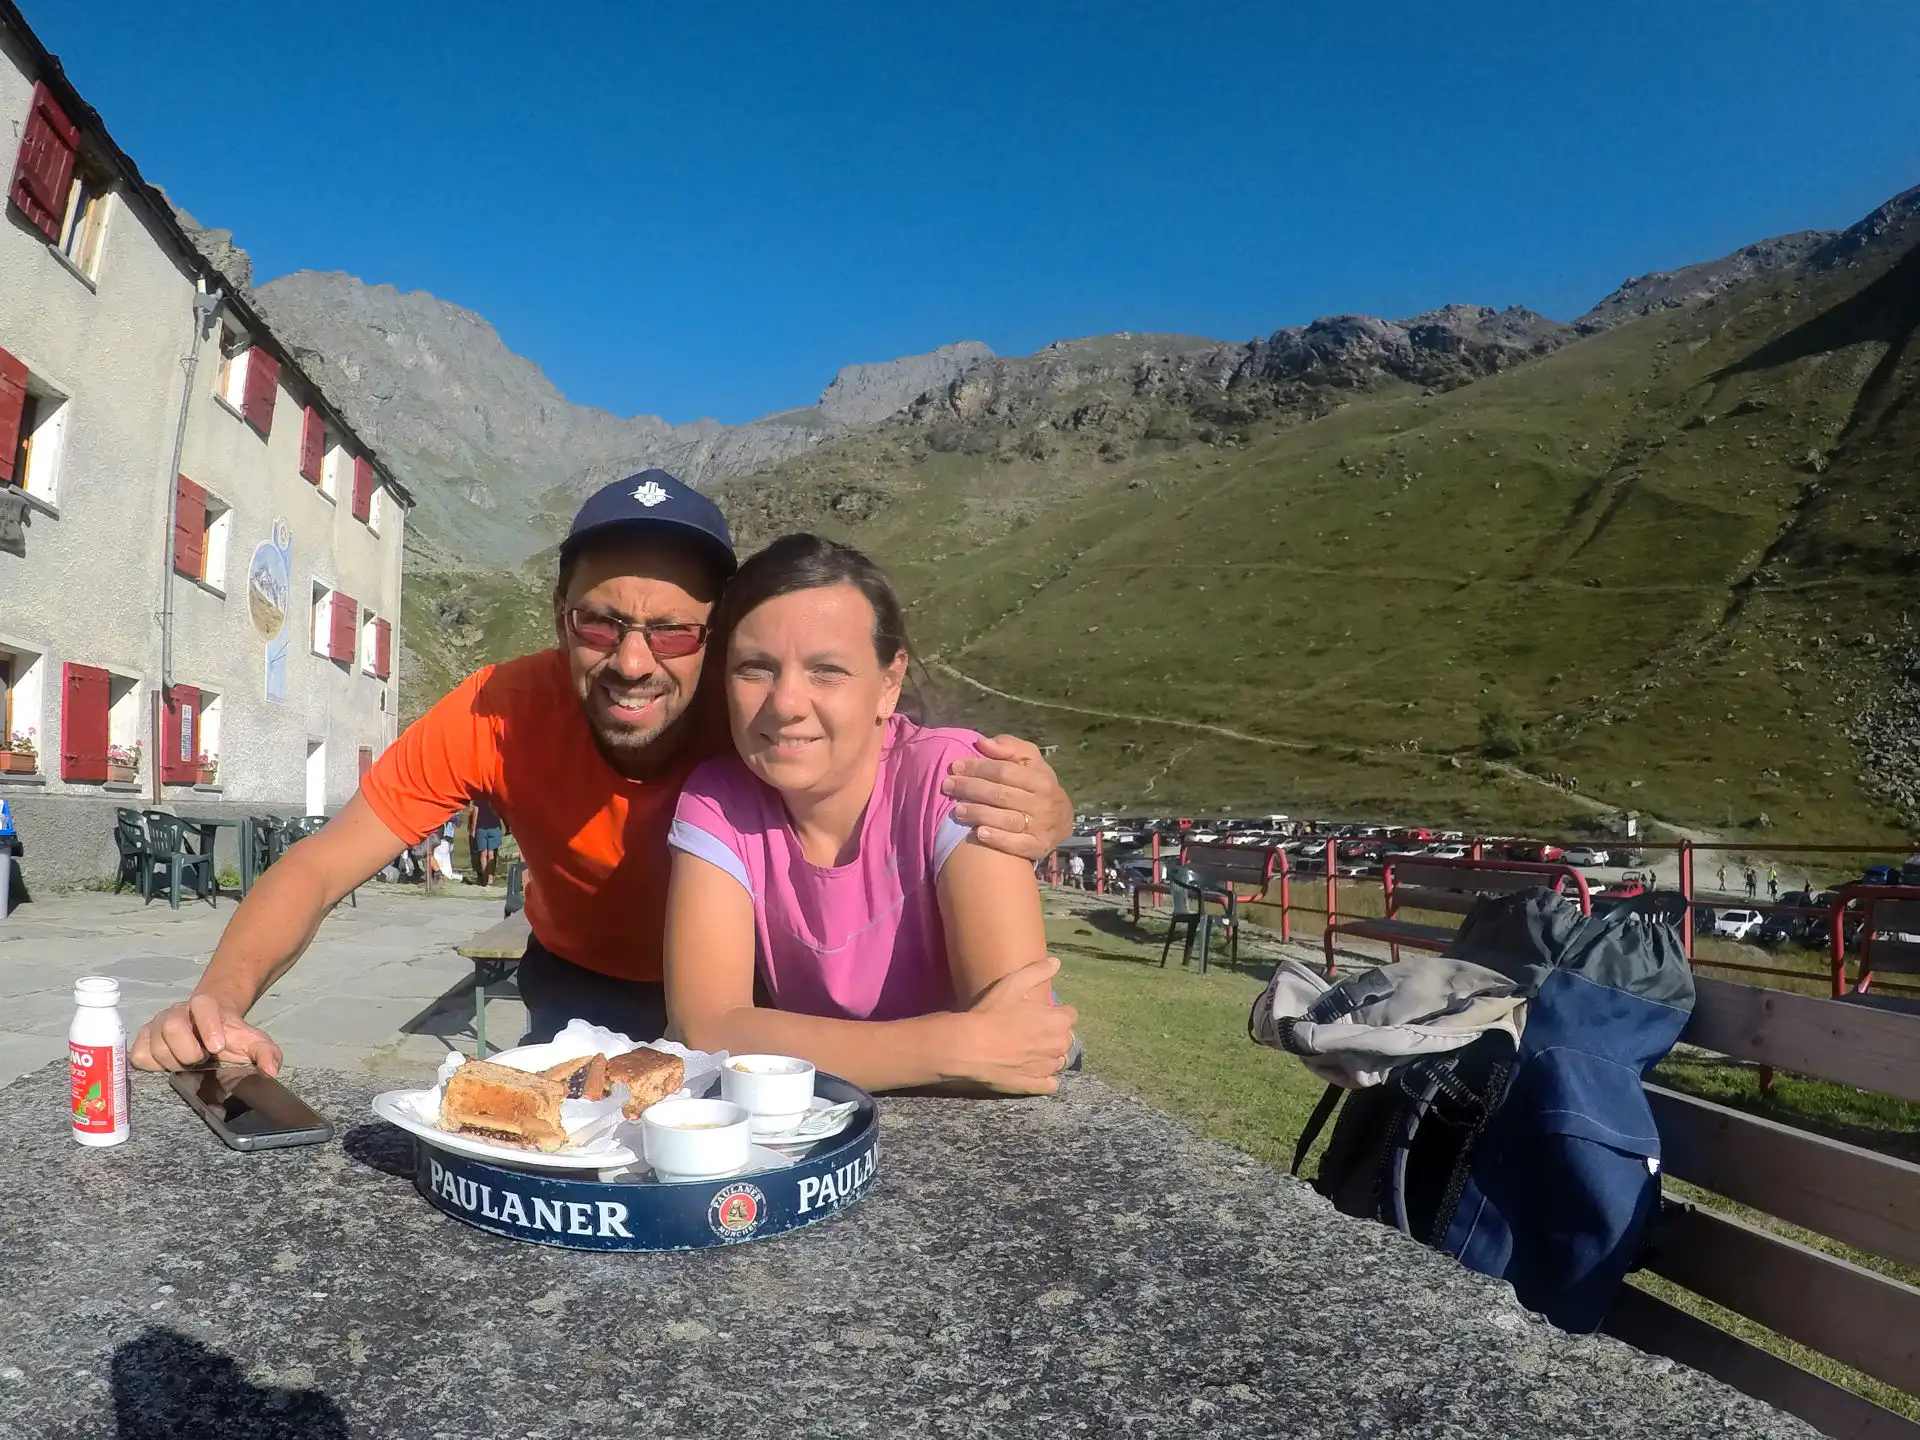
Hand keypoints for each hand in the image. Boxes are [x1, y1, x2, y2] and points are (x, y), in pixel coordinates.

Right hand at [131, 994, 283, 1075]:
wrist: (208, 1030)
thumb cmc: (229, 1037)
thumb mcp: (253, 1043)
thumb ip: (266, 1053)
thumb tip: (271, 1071)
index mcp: (206, 1006)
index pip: (202, 1006)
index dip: (208, 1025)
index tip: (217, 1047)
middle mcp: (177, 1012)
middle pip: (172, 1025)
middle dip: (187, 1050)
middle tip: (200, 1061)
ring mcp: (156, 1025)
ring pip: (155, 1044)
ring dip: (173, 1061)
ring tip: (188, 1065)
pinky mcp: (141, 1040)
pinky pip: (138, 1055)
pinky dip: (152, 1065)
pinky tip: (168, 1066)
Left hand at [944, 735, 1073, 860]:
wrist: (1062, 819)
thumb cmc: (1037, 785)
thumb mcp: (1030, 761)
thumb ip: (1009, 748)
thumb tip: (982, 743)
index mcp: (1041, 779)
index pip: (1004, 771)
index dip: (978, 768)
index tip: (955, 766)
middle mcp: (1042, 803)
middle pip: (1001, 795)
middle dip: (971, 789)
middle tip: (947, 786)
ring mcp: (1041, 827)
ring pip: (1006, 820)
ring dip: (979, 814)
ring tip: (957, 811)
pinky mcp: (1038, 847)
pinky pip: (1016, 845)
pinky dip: (997, 840)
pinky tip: (978, 834)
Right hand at [955, 957, 1078, 1093]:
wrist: (970, 1047)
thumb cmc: (992, 1013)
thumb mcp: (1013, 984)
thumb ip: (1038, 971)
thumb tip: (1057, 962)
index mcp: (1059, 1021)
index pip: (1070, 1015)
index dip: (1054, 1013)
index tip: (1038, 1013)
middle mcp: (1060, 1046)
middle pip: (1065, 1038)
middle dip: (1053, 1034)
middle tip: (1030, 1031)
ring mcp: (1048, 1068)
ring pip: (1058, 1060)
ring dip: (1049, 1055)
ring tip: (1027, 1050)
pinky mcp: (1036, 1086)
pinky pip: (1051, 1084)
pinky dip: (1045, 1079)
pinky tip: (1030, 1071)